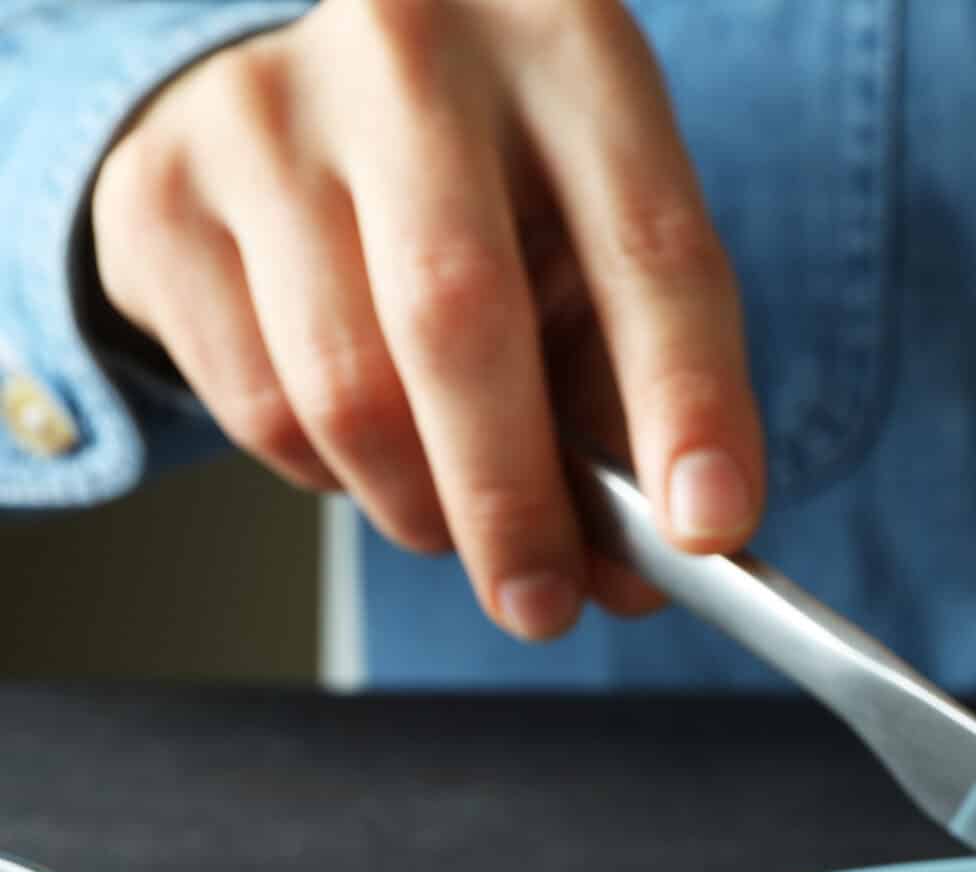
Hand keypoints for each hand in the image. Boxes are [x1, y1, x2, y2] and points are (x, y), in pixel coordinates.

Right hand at [88, 0, 763, 640]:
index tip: (708, 529)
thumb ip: (639, 393)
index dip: (684, 403)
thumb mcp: (600, 246)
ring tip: (460, 520)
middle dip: (515, 500)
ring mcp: (263, 111)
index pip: (647, 247)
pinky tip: (367, 441)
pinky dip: (330, 473)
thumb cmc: (502, 189)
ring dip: (420, 505)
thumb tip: (648, 563)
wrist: (319, 96)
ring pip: (345, 385)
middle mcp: (408, 52)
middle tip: (545, 604)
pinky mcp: (160, 191)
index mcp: (565, 46)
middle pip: (460, 319)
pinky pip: (257, 406)